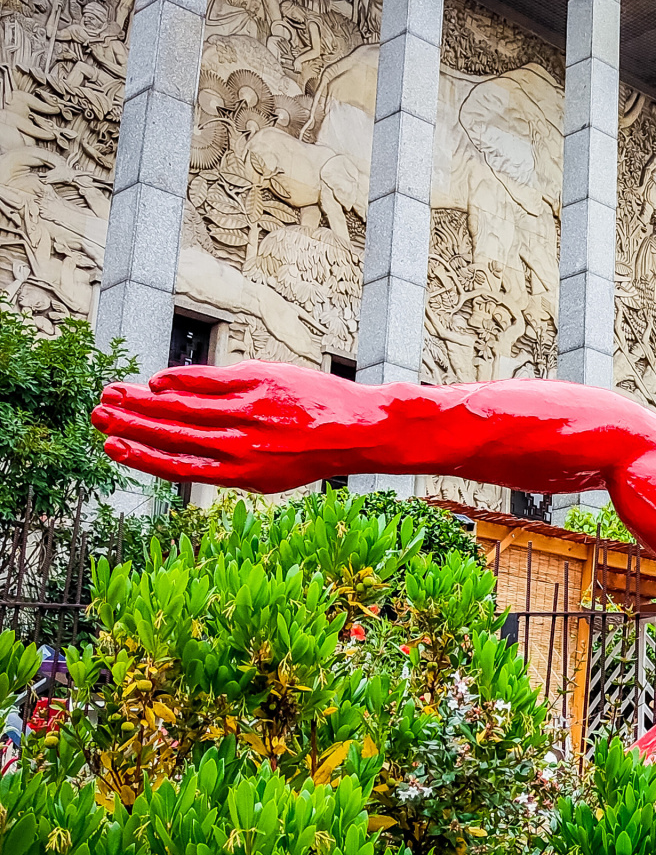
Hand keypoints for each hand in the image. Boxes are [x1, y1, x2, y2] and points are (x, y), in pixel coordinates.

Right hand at [92, 361, 395, 494]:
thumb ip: (225, 463)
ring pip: (184, 406)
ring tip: (114, 393)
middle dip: (130, 424)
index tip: (109, 447)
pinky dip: (180, 380)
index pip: (178, 465)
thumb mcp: (269, 473)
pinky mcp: (261, 383)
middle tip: (97, 413)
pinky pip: (210, 381)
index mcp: (241, 474)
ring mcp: (250, 412)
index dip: (139, 457)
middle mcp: (241, 445)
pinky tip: (157, 380)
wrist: (361, 430)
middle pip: (172, 433)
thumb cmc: (311, 451)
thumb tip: (179, 452)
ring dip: (143, 401)